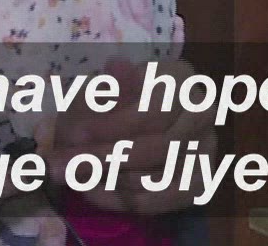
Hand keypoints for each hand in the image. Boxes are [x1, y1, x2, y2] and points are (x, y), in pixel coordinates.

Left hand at [43, 58, 217, 214]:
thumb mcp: (97, 90)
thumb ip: (106, 87)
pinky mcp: (200, 181)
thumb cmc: (105, 101)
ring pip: (161, 177)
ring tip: (72, 175)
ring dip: (109, 181)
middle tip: (61, 167)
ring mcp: (207, 148)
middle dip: (104, 159)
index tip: (74, 136)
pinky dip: (122, 200)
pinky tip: (93, 191)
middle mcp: (203, 111)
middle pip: (160, 147)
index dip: (114, 126)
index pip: (156, 109)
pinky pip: (162, 201)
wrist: (116, 123)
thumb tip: (116, 67)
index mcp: (180, 76)